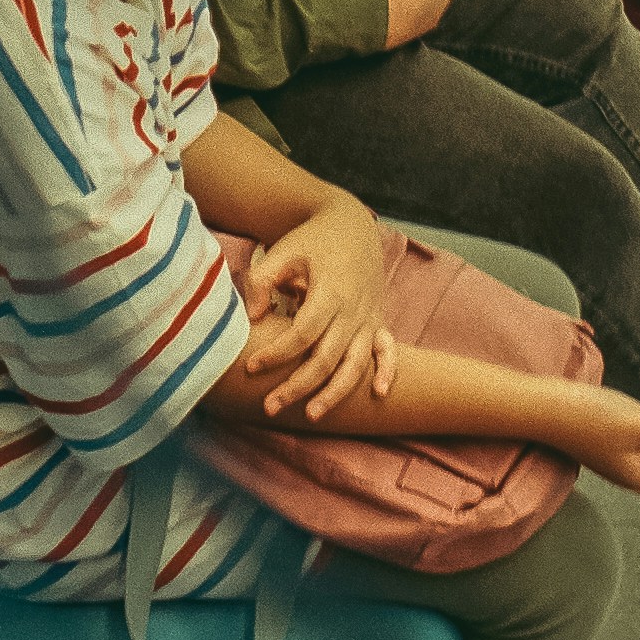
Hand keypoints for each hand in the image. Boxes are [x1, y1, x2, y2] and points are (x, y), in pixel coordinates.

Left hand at [240, 198, 396, 419]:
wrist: (351, 224)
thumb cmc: (312, 240)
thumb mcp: (283, 250)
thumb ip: (262, 280)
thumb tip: (254, 318)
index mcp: (329, 291)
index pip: (302, 333)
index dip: (277, 354)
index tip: (251, 367)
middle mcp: (352, 309)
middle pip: (326, 358)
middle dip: (298, 386)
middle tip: (270, 407)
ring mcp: (368, 317)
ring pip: (355, 364)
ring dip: (335, 393)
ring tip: (312, 415)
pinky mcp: (378, 321)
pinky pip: (388, 350)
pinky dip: (388, 371)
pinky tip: (379, 393)